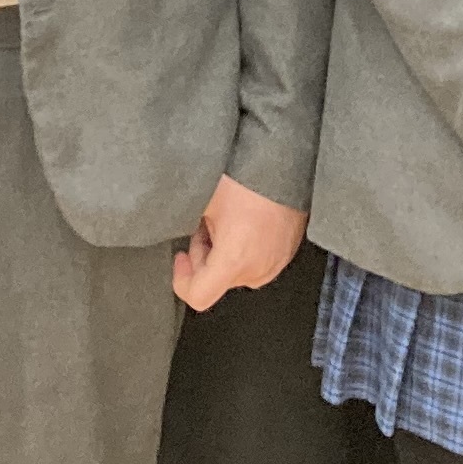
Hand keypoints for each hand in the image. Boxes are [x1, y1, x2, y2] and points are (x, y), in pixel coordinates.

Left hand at [172, 175, 308, 309]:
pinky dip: (242, 250)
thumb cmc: (246, 180)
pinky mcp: (285, 255)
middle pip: (216, 281)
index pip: (198, 296)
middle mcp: (256, 270)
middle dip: (202, 257)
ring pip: (235, 272)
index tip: (180, 258)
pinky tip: (241, 223)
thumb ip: (186, 229)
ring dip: (222, 253)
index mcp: (234, 261)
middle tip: (202, 226)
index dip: (181, 279)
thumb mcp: (204, 203)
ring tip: (223, 220)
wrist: (283, 167)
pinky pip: (255, 263)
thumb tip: (178, 233)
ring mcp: (274, 265)